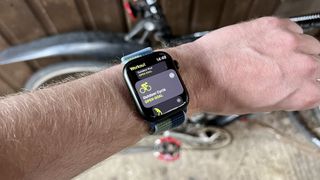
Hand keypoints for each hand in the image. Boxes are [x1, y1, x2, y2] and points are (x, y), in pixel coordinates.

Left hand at [187, 17, 319, 113]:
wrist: (198, 73)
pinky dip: (284, 35)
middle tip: (286, 69)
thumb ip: (287, 95)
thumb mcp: (260, 106)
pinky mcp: (272, 24)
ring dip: (297, 50)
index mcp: (299, 92)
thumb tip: (294, 88)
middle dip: (306, 68)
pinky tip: (268, 44)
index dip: (311, 87)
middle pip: (319, 63)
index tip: (303, 84)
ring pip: (309, 43)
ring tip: (275, 56)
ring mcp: (287, 42)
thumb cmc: (222, 93)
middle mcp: (300, 65)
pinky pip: (291, 28)